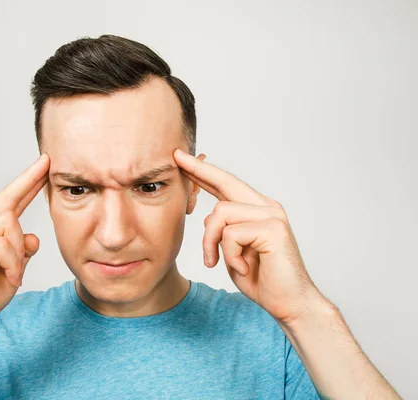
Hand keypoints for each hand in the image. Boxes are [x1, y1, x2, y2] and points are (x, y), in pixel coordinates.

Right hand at [0, 154, 49, 337]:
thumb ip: (23, 253)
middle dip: (29, 184)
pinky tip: (11, 278)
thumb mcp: (13, 271)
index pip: (11, 201)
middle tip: (46, 167)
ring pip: (7, 224)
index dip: (27, 181)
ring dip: (19, 250)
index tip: (44, 163)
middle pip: (7, 203)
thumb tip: (33, 237)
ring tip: (16, 273)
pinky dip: (11, 263)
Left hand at [173, 149, 323, 324]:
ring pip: (220, 213)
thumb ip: (222, 232)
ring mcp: (272, 215)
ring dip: (210, 242)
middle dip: (199, 170)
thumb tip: (207, 217)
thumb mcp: (232, 252)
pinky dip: (229, 255)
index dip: (204, 172)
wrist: (289, 303)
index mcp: (257, 210)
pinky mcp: (273, 229)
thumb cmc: (261, 280)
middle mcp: (266, 207)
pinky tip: (242, 268)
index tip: (183, 158)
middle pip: (226, 182)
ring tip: (216, 262)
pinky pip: (231, 234)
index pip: (226, 186)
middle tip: (177, 158)